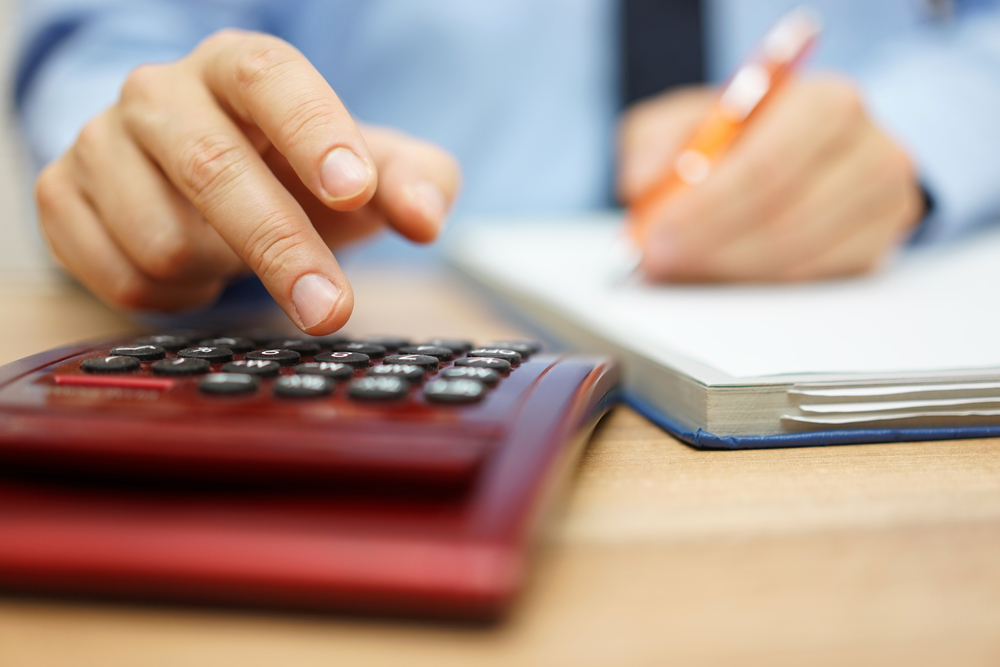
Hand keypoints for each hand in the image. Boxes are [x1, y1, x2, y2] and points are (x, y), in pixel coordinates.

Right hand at [35, 29, 459, 333]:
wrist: (205, 184)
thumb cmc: (297, 173)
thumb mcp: (369, 173)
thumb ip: (415, 183)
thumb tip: (424, 218)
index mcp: (238, 66)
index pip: (271, 80)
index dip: (313, 134)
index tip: (355, 193)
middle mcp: (159, 91)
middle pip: (212, 167)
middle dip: (280, 247)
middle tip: (331, 308)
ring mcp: (100, 142)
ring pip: (165, 239)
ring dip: (223, 271)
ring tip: (238, 254)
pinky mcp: (61, 197)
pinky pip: (125, 277)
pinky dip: (177, 297)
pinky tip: (195, 271)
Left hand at [617, 77, 923, 281]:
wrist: (789, 153)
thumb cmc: (734, 136)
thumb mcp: (682, 120)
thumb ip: (653, 143)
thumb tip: (641, 183)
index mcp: (828, 101)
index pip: (769, 163)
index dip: (708, 206)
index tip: (658, 234)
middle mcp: (872, 149)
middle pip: (786, 216)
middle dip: (711, 245)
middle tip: (659, 261)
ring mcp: (885, 205)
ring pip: (797, 257)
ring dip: (728, 270)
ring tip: (680, 267)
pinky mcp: (877, 249)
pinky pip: (813, 282)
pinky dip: (758, 285)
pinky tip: (721, 275)